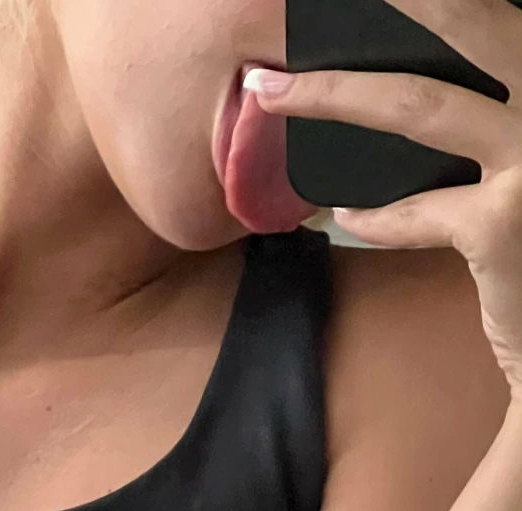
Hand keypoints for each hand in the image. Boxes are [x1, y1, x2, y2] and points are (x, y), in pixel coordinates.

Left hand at [246, 0, 521, 395]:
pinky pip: (419, 210)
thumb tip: (407, 88)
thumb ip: (499, 123)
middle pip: (474, 23)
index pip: (502, 19)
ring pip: (419, 107)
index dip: (449, 1)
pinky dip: (377, 218)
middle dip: (404, 3)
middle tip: (327, 1)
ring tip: (276, 90)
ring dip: (336, 96)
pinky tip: (346, 216)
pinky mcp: (506, 224)